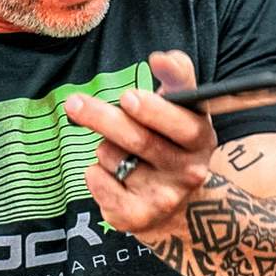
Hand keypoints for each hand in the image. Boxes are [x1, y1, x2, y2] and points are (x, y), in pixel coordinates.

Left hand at [64, 50, 215, 241]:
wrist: (179, 208)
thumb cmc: (172, 142)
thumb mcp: (183, 109)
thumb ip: (177, 77)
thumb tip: (163, 57)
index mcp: (201, 137)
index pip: (183, 123)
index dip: (155, 110)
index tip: (129, 96)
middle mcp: (190, 170)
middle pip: (139, 140)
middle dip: (103, 118)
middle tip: (75, 104)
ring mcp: (165, 197)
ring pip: (114, 157)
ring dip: (104, 147)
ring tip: (119, 152)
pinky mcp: (138, 217)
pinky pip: (99, 182)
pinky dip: (94, 173)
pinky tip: (110, 174)